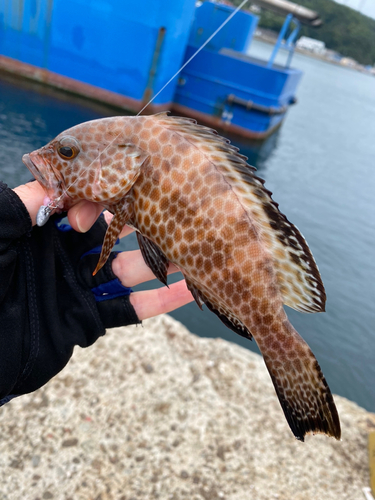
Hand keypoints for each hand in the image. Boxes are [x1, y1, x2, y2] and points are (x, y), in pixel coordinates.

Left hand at [14, 182, 193, 319]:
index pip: (82, 204)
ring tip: (191, 245)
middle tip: (172, 213)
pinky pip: (128, 310)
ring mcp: (78, 288)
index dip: (103, 194)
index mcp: (39, 232)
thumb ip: (20, 204)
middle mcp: (64, 256)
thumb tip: (57, 179)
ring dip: (158, 259)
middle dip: (140, 223)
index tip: (125, 188)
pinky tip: (186, 288)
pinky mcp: (88, 320)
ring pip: (127, 269)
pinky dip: (158, 301)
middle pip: (111, 234)